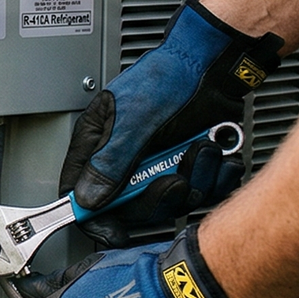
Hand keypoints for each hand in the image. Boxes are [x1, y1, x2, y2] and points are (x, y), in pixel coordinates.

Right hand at [63, 0, 281, 245]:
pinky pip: (202, 192)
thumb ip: (111, 161)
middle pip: (131, 207)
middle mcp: (126, 158)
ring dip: (195, 181)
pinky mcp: (188, 165)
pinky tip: (218, 156)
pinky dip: (216, 178)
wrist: (215, 64)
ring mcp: (158, 163)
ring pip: (172, 202)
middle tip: (175, 178)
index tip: (114, 233)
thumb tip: (87, 199)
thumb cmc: (171, 76)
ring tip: (200, 150)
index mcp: (98, 143)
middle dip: (161, 197)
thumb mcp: (135, 119)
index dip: (95, 218)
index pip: (80, 192)